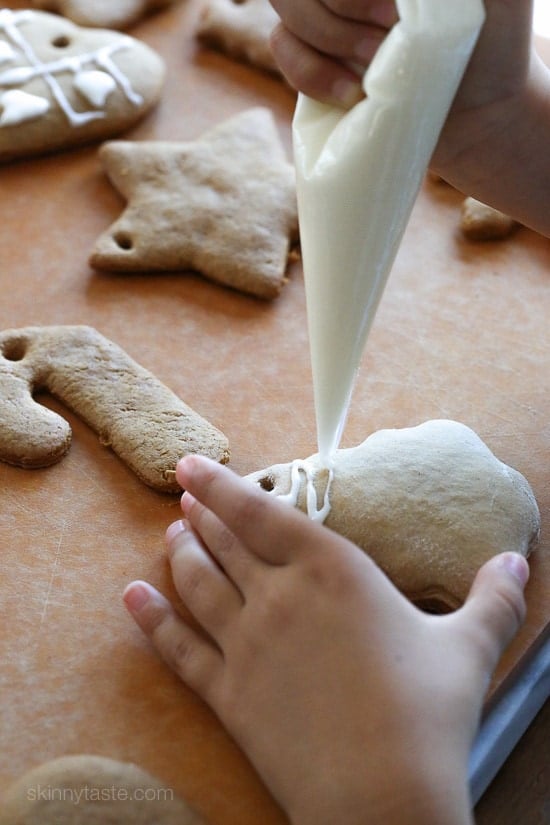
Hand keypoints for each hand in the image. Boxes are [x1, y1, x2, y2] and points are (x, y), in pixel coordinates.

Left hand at [124, 456, 528, 824]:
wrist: (383, 797)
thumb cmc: (427, 713)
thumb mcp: (470, 649)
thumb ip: (493, 600)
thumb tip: (517, 562)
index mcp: (332, 571)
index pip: (263, 513)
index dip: (223, 485)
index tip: (193, 465)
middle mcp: (279, 598)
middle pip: (226, 544)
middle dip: (203, 514)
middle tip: (184, 494)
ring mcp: (246, 645)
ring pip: (198, 585)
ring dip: (181, 554)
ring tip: (171, 533)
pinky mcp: (228, 695)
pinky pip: (179, 649)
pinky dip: (151, 620)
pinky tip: (131, 597)